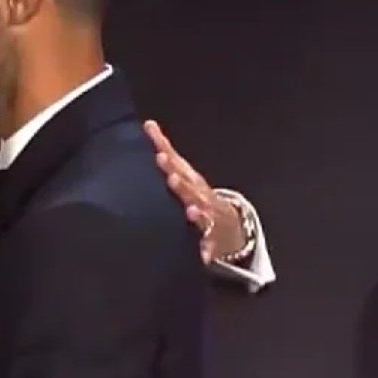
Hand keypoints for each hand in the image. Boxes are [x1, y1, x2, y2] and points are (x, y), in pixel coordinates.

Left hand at [144, 119, 246, 262]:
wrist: (229, 222)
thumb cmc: (197, 192)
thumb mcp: (182, 171)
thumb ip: (165, 148)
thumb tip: (148, 123)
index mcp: (191, 179)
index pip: (179, 166)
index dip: (170, 160)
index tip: (160, 154)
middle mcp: (202, 195)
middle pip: (192, 188)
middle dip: (182, 184)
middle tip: (172, 178)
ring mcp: (210, 215)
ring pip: (205, 213)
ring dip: (198, 212)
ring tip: (192, 211)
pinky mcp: (214, 236)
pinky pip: (211, 243)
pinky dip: (208, 248)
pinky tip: (204, 254)